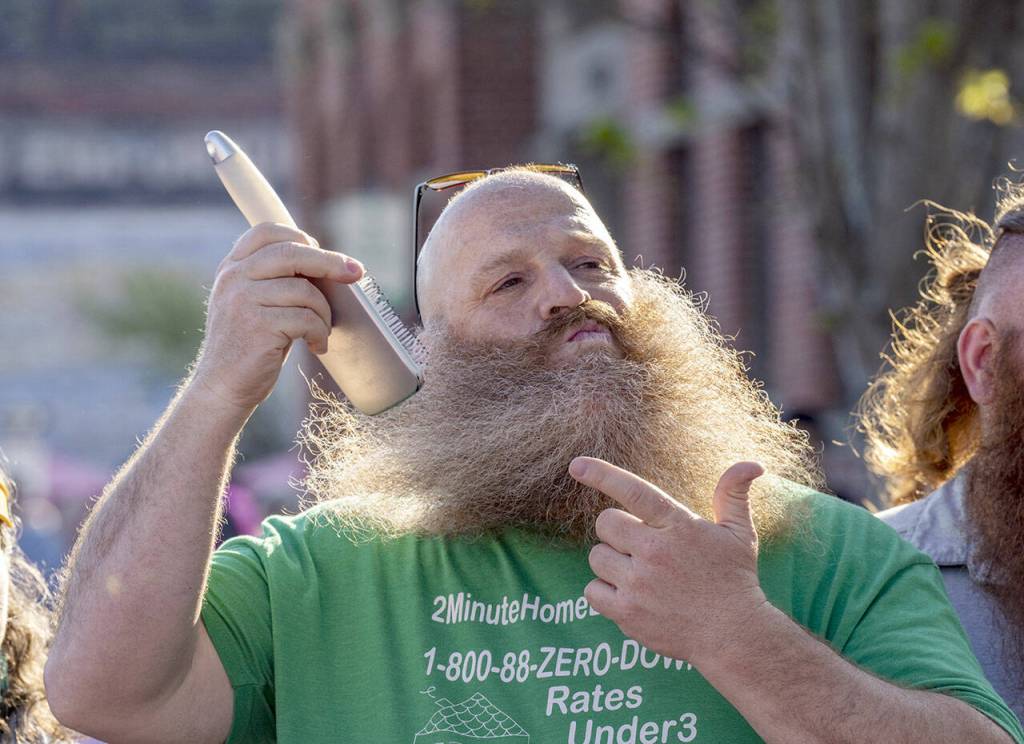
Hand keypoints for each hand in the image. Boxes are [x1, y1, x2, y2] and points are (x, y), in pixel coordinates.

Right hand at [191, 222, 363, 413]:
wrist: (222, 386)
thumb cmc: (249, 346)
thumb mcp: (253, 303)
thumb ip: (275, 279)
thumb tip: (328, 264)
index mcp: (232, 267)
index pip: (267, 231)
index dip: (299, 235)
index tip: (322, 250)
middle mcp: (234, 278)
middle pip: (293, 253)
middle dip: (330, 262)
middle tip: (357, 273)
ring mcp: (243, 300)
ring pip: (305, 291)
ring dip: (324, 314)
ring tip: (321, 332)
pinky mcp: (258, 325)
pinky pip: (306, 319)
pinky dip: (319, 334)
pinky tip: (316, 346)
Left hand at [569, 457, 768, 666]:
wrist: (734, 636)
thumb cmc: (735, 580)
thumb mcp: (739, 533)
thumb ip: (732, 494)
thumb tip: (753, 464)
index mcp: (678, 526)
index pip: (634, 492)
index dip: (603, 475)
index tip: (576, 466)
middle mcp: (655, 551)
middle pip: (605, 524)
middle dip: (617, 531)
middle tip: (641, 546)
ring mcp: (639, 584)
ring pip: (596, 557)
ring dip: (612, 562)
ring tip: (641, 574)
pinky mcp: (627, 613)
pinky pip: (591, 591)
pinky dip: (604, 592)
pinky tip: (630, 595)